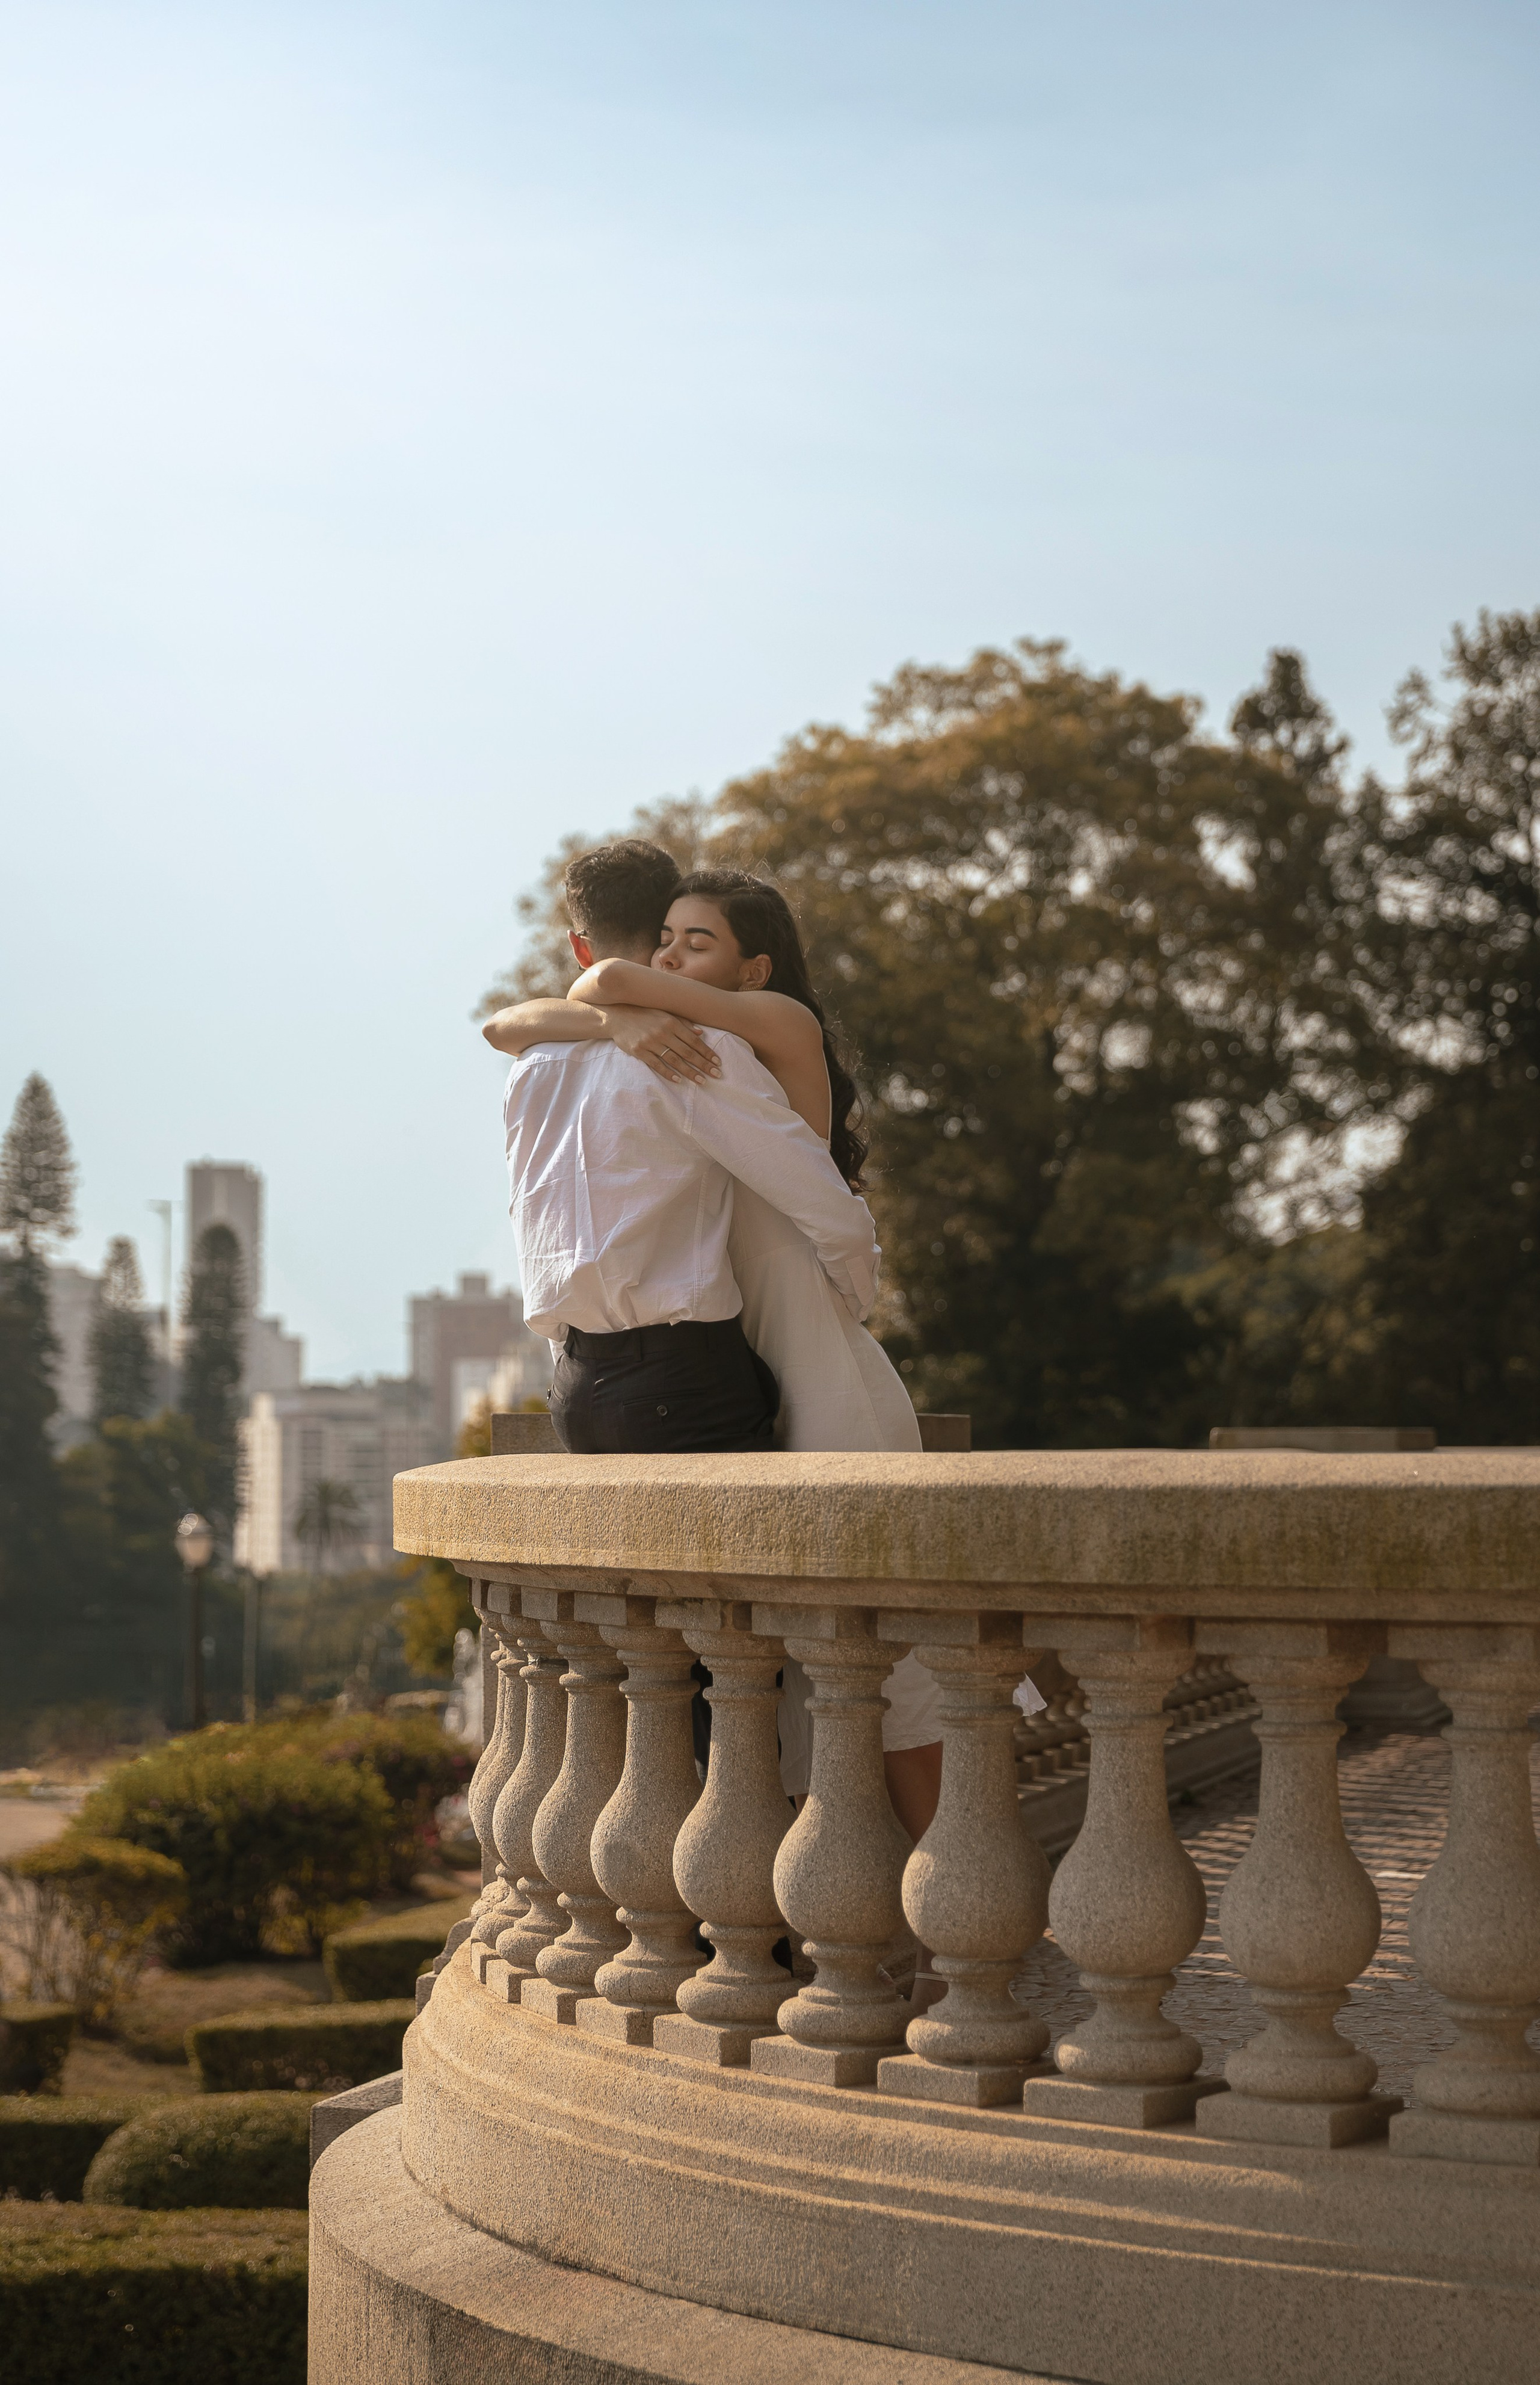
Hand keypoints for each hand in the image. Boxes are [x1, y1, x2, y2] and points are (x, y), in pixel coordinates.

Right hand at [606, 1006, 720, 1084]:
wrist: (617, 1016)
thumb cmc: (644, 1014)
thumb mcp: (664, 1014)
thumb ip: (683, 1023)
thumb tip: (701, 1033)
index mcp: (671, 1022)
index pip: (693, 1040)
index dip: (707, 1052)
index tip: (718, 1061)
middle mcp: (662, 1032)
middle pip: (687, 1052)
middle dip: (703, 1064)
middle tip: (716, 1074)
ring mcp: (650, 1042)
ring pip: (674, 1060)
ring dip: (689, 1072)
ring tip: (701, 1080)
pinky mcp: (639, 1051)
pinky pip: (656, 1064)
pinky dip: (668, 1073)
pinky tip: (678, 1080)